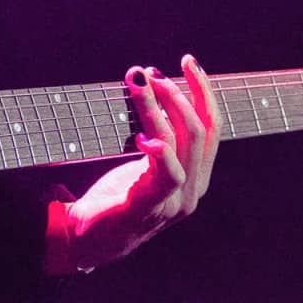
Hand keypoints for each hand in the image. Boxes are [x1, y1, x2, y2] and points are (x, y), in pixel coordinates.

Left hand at [61, 55, 219, 270]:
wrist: (89, 240)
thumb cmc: (117, 196)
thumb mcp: (146, 163)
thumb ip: (160, 135)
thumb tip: (152, 83)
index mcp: (197, 176)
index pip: (213, 126)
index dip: (203, 91)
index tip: (187, 62)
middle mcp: (193, 190)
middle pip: (200, 131)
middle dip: (177, 94)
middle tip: (149, 73)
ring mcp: (175, 203)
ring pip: (181, 144)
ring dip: (158, 107)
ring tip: (137, 83)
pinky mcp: (151, 209)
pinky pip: (169, 175)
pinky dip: (160, 150)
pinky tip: (141, 136)